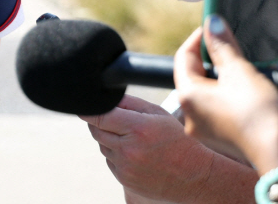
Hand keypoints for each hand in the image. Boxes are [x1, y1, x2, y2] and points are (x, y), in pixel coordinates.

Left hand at [80, 95, 218, 201]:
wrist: (194, 176)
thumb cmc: (177, 140)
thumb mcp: (157, 113)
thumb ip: (129, 102)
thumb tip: (104, 96)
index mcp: (137, 128)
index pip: (99, 116)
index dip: (87, 109)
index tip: (83, 105)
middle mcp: (128, 150)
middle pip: (96, 130)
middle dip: (102, 122)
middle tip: (119, 121)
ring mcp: (125, 168)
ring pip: (102, 145)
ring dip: (109, 138)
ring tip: (133, 138)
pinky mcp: (125, 180)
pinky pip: (109, 160)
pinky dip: (116, 154)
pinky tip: (136, 153)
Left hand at [173, 16, 277, 174]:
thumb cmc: (258, 113)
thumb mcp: (239, 70)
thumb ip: (222, 45)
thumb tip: (212, 23)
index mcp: (187, 97)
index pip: (183, 57)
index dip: (199, 39)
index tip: (214, 29)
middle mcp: (189, 115)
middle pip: (195, 76)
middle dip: (212, 58)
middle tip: (230, 46)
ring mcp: (204, 130)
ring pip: (208, 92)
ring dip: (223, 77)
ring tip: (243, 67)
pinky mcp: (221, 138)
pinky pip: (220, 108)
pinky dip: (231, 95)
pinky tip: (249, 90)